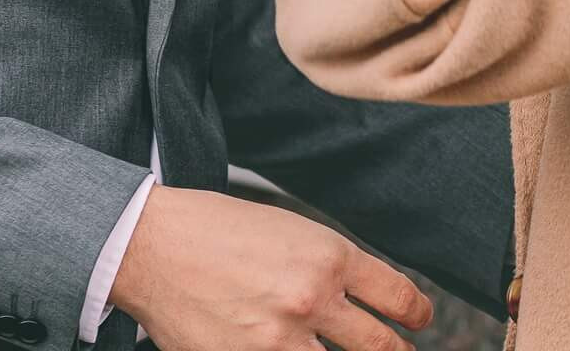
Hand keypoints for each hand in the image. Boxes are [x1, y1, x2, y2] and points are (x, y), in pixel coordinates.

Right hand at [107, 186, 430, 350]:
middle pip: (382, 347)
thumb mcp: (287, 230)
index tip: (418, 321)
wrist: (151, 245)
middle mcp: (311, 297)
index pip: (398, 298)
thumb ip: (328, 266)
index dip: (417, 315)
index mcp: (327, 254)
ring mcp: (280, 338)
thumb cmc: (214, 231)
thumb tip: (361, 297)